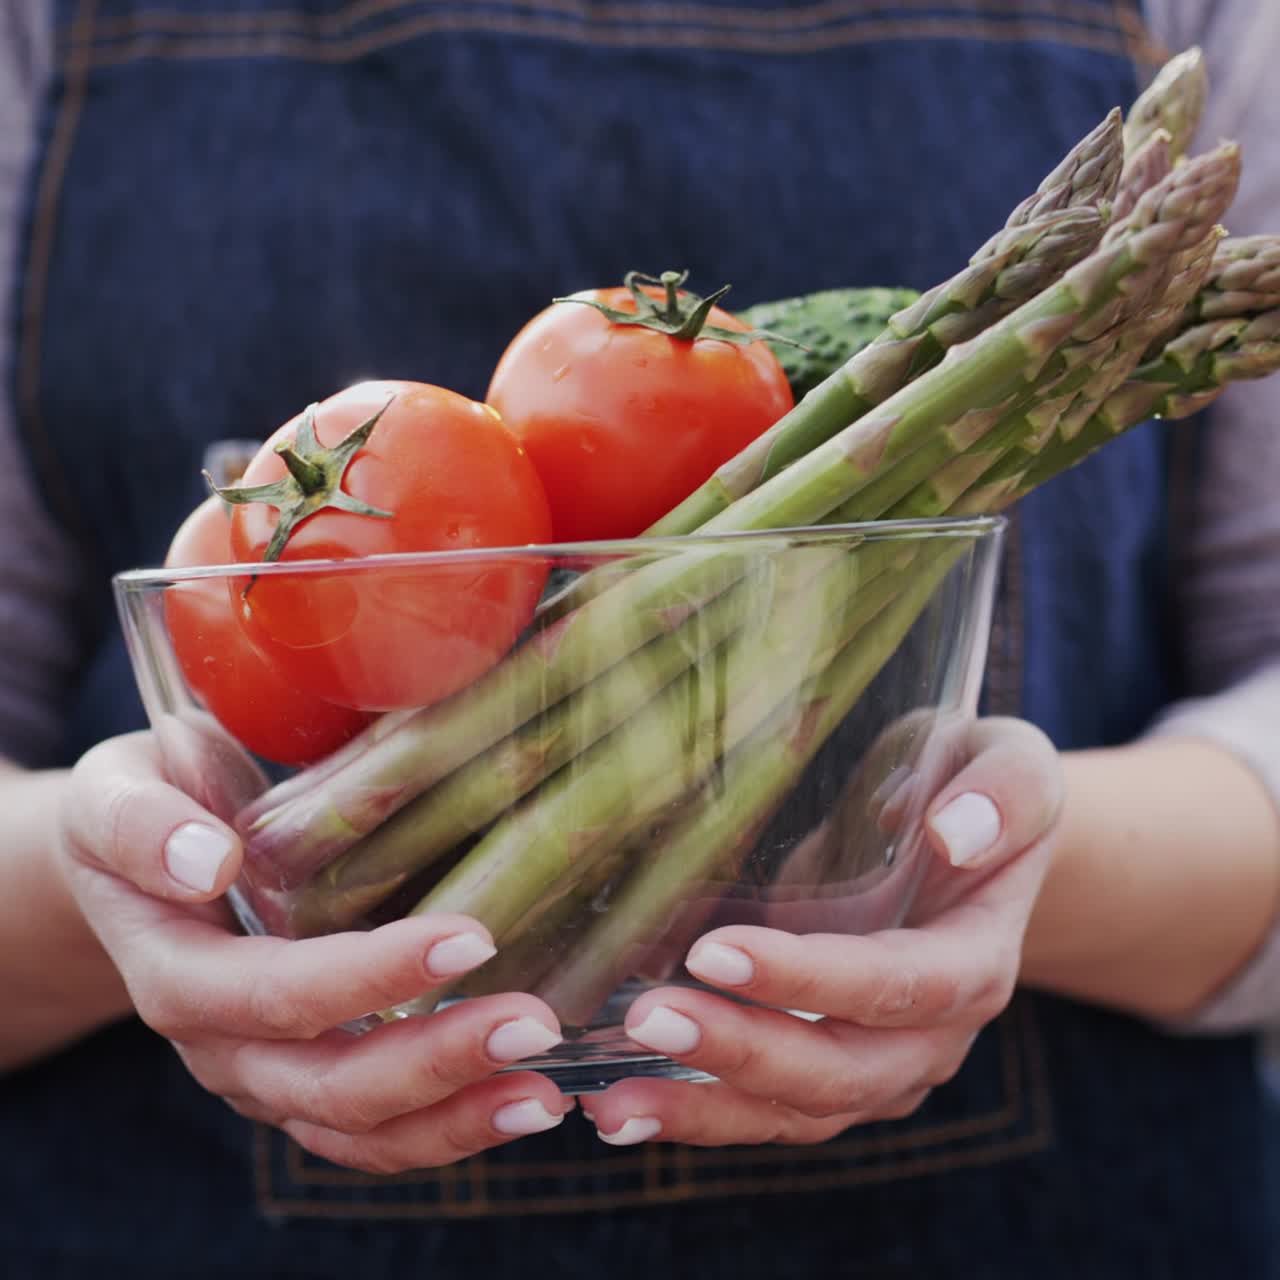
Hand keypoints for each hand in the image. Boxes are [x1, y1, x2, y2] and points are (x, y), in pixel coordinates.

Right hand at [55, 730, 574, 1172]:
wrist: (142, 859)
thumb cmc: (147, 807)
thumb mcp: (118, 791)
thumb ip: (139, 822)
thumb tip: (205, 863)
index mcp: (176, 973)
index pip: (276, 994)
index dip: (368, 978)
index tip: (468, 940)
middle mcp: (220, 1045)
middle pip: (326, 1084)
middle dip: (436, 1061)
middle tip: (535, 1024)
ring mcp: (265, 1075)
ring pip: (357, 1130)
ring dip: (454, 1117)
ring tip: (545, 1094)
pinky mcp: (306, 1082)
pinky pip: (374, 1134)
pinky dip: (447, 1130)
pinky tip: (522, 1103)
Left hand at [581, 716, 1061, 1146]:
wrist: (967, 837)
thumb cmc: (976, 787)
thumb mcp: (1011, 762)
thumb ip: (1006, 790)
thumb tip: (956, 831)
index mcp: (976, 961)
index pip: (897, 987)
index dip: (811, 980)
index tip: (715, 951)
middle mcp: (932, 1035)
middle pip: (842, 1071)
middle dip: (743, 1051)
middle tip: (649, 1016)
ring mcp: (880, 1064)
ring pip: (797, 1109)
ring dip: (705, 1107)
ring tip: (610, 1104)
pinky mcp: (828, 1068)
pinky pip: (765, 1108)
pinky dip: (696, 1113)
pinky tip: (617, 1110)